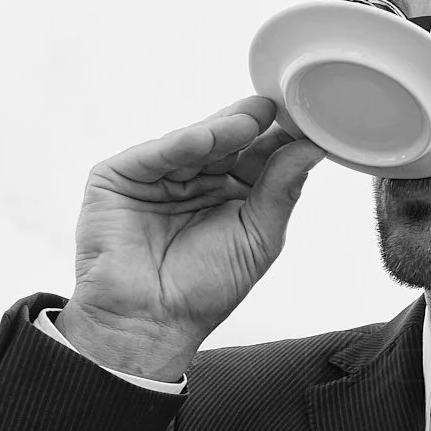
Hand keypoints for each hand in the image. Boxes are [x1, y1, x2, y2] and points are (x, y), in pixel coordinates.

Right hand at [60, 95, 323, 376]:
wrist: (149, 323)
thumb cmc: (203, 291)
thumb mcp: (258, 238)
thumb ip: (281, 190)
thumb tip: (311, 149)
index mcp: (230, 193)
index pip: (257, 154)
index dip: (279, 137)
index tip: (305, 118)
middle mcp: (194, 179)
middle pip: (227, 141)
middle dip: (252, 124)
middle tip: (278, 107)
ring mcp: (157, 175)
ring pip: (194, 141)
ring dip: (221, 130)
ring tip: (250, 121)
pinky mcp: (119, 176)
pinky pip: (154, 154)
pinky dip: (179, 145)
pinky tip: (204, 139)